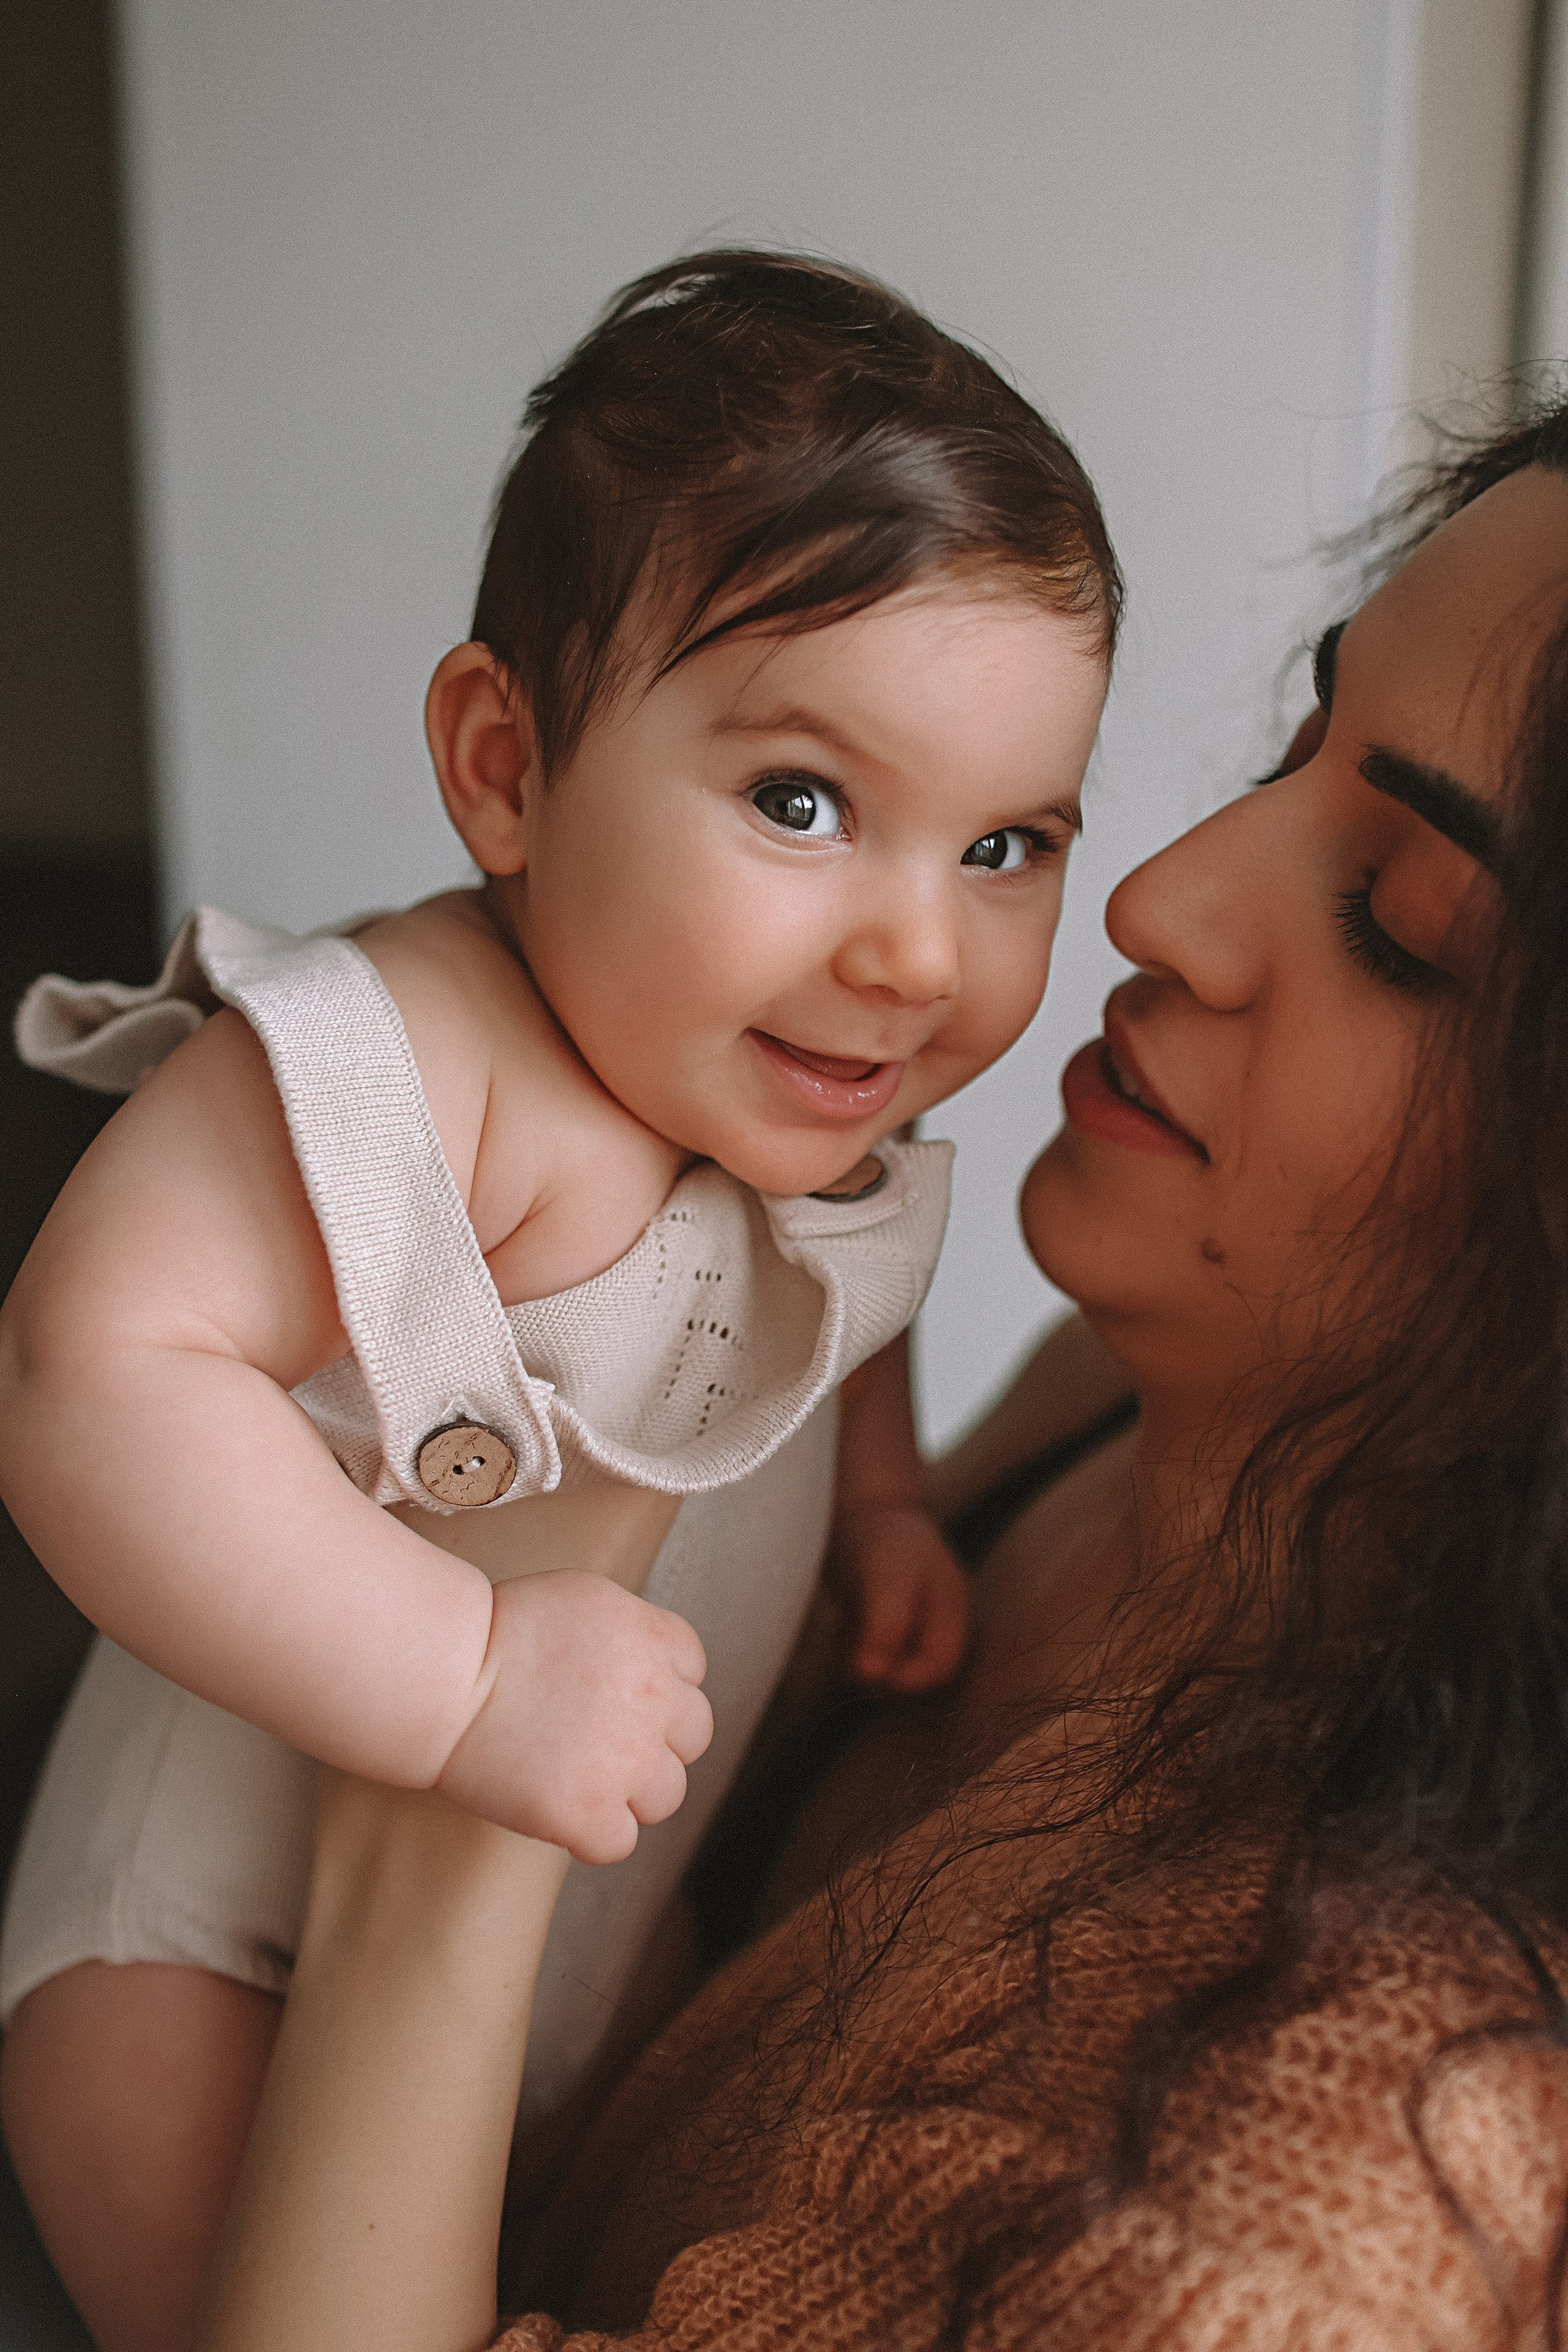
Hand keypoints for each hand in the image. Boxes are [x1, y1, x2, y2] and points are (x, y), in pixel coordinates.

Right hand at [435, 1570, 711, 1863]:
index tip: (617, 1691)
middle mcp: (652, 1699)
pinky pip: (619, 1842)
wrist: (443, 1676)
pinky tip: (559, 1809)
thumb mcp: (585, 1600)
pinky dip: (591, 1834)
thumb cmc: (497, 1632)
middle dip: (656, 1739)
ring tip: (580, 1776)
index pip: (692, 1670)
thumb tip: (661, 1666)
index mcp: (652, 1640)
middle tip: (603, 1740)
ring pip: (667, 1796)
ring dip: (631, 1792)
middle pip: (693, 1735)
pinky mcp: (588, 1812)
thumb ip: (633, 1632)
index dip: (656, 1683)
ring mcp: (624, 1761)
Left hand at [830, 1500, 971, 1693]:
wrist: (862, 1508)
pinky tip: (843, 1628)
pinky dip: (853, 1651)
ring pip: (889, 1671)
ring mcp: (912, 1626)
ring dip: (861, 1662)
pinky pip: (872, 1658)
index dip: (908, 1678)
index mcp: (952, 1611)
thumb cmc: (881, 1536)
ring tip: (844, 1631)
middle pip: (913, 1675)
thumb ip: (886, 1625)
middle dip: (879, 1670)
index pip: (941, 1667)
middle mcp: (936, 1624)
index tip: (870, 1667)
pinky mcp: (886, 1627)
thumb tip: (873, 1675)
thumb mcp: (887, 1576)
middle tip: (849, 1643)